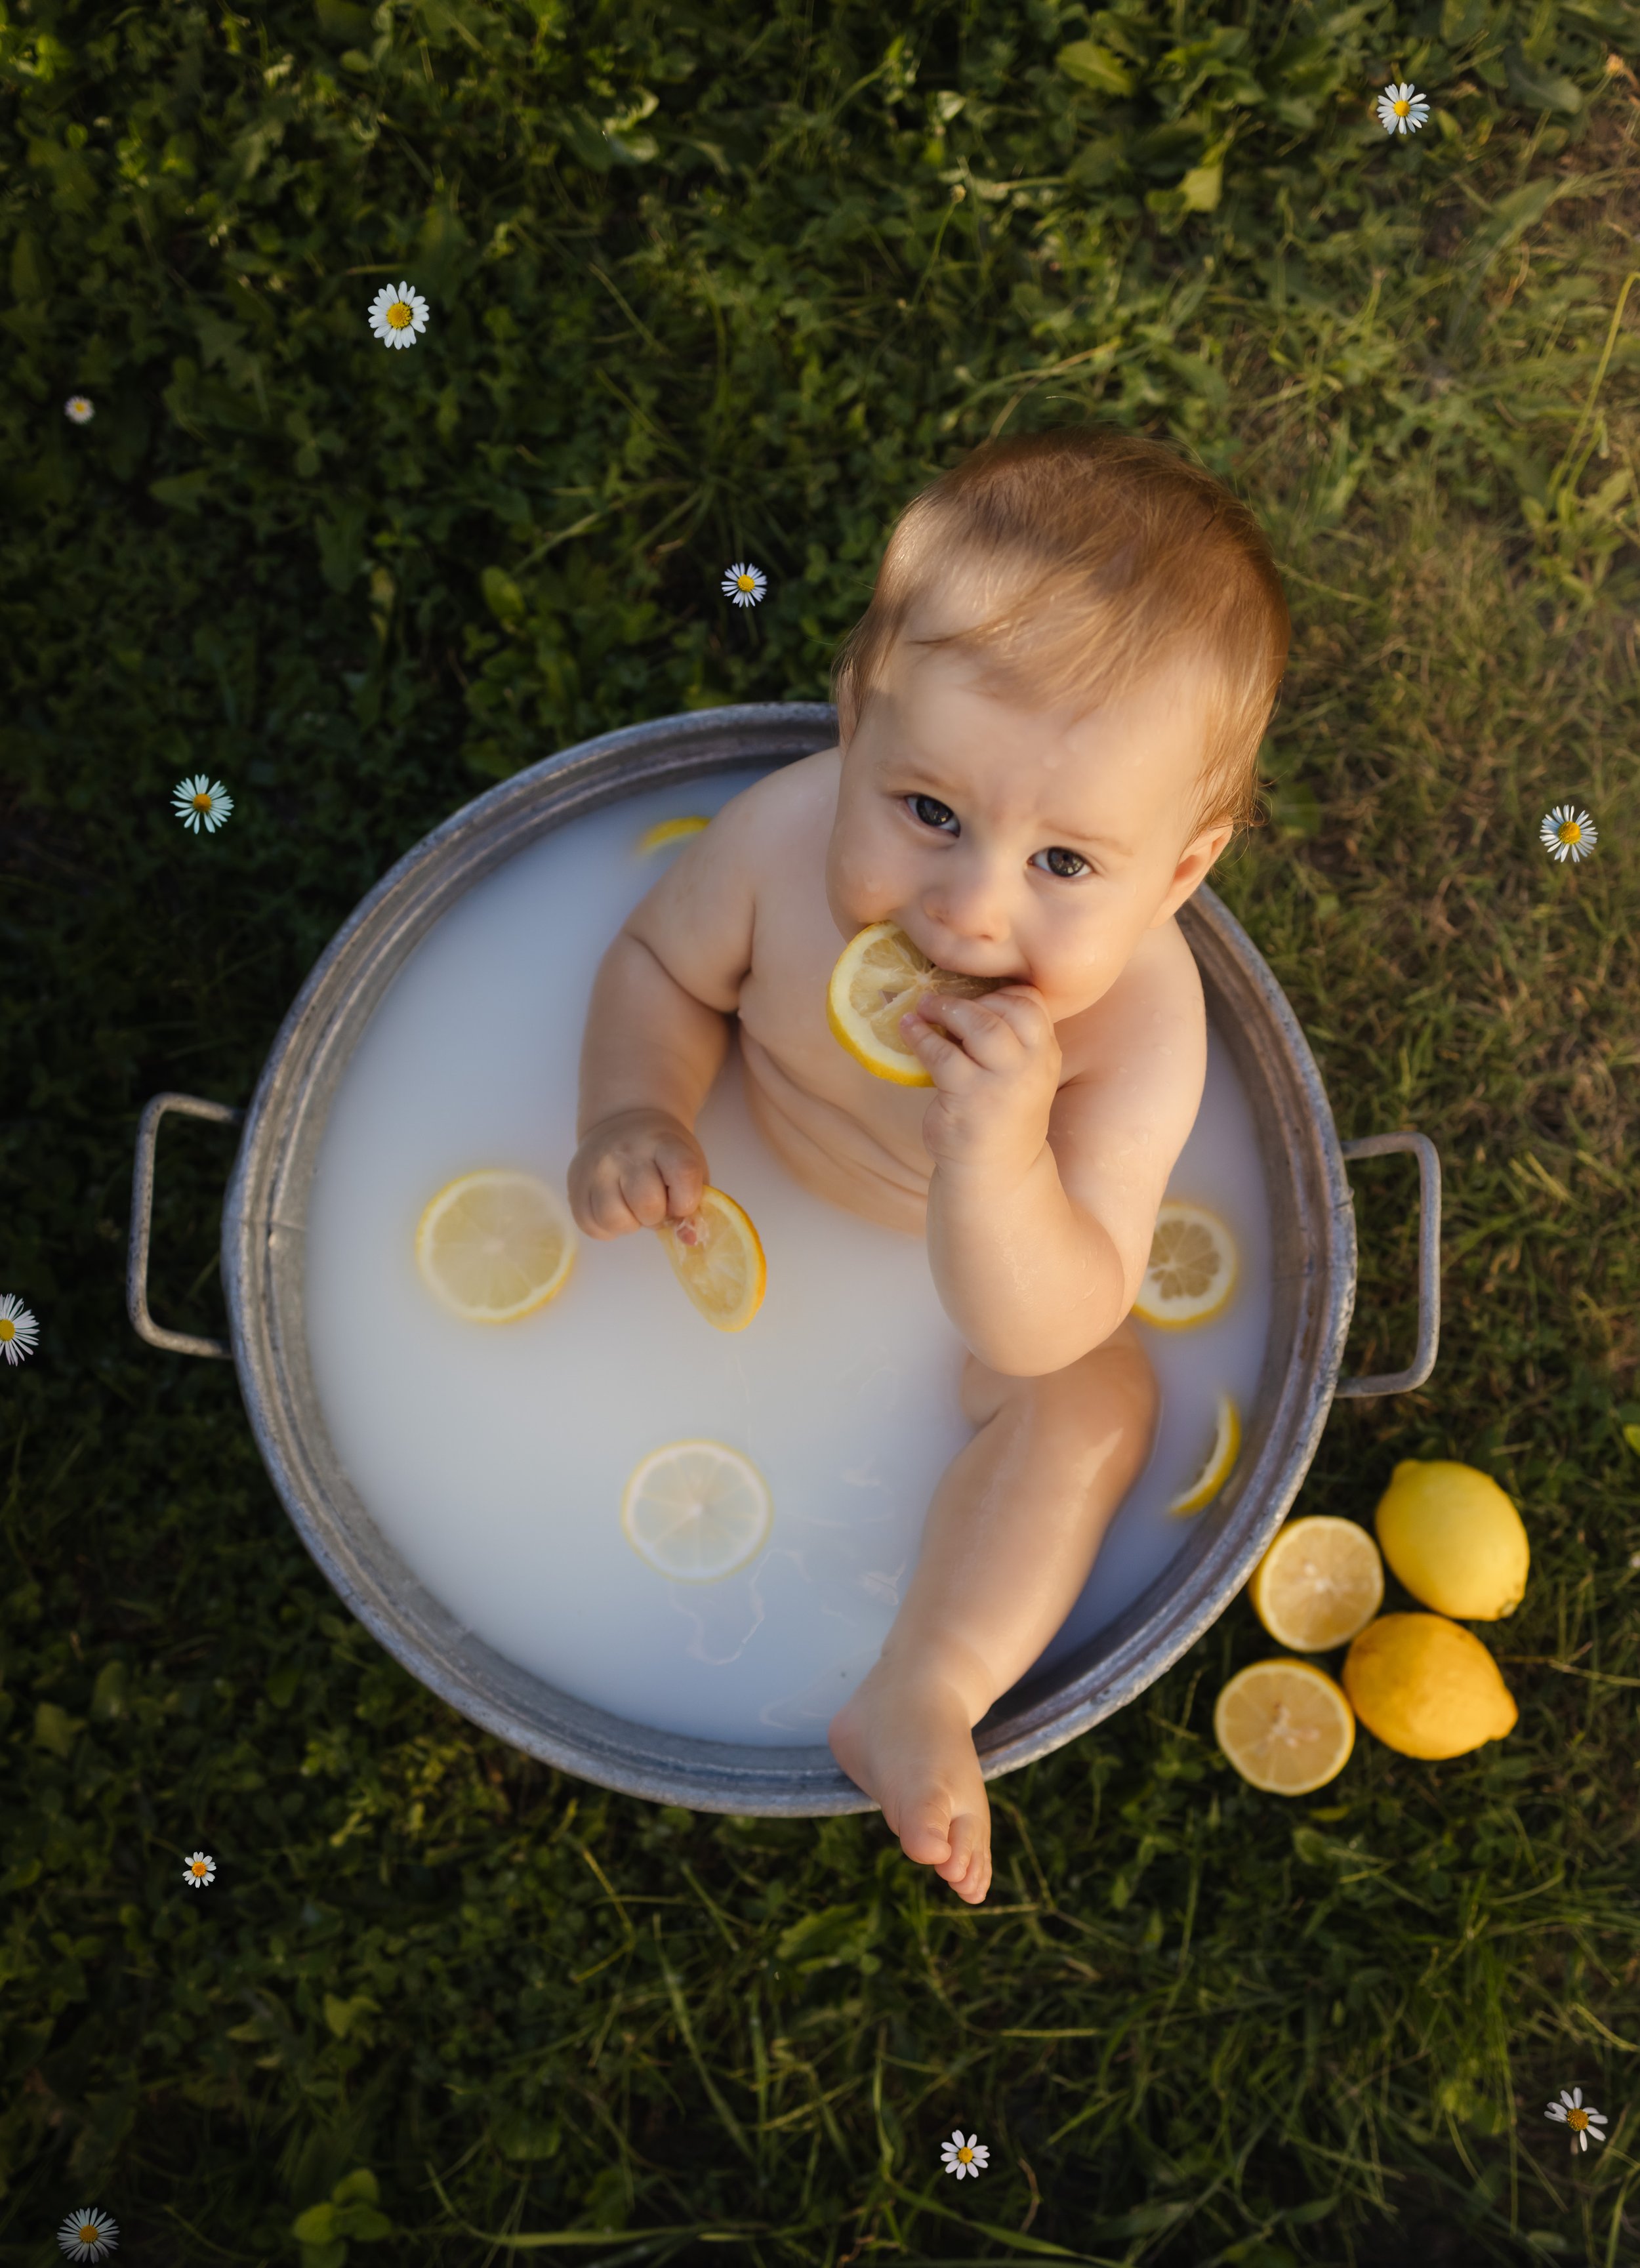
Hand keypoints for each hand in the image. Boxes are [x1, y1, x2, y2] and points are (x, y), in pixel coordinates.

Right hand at [567, 1107, 707, 1238]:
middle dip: (656, 1215)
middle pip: (647, 1203)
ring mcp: (596, 1169)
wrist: (622, 1122)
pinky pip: (591, 1226)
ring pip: (614, 1220)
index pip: (683, 1174)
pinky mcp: (575, 1186)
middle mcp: (626, 1153)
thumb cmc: (662, 1152)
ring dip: (630, 1224)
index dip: (687, 1200)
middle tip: (655, 1206)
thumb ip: (694, 1201)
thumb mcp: (687, 1164)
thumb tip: (687, 1238)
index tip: (682, 1202)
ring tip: (633, 1209)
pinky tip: (616, 1210)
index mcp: (663, 1143)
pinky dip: (607, 1228)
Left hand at [900, 986, 1061, 1181]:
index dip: (1000, 992)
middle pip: (1009, 1009)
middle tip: (938, 998)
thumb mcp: (1019, 1074)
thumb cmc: (1001, 1114)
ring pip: (981, 1026)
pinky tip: (908, 1029)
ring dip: (947, 1010)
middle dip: (970, 999)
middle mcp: (1031, 1066)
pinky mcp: (969, 1097)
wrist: (997, 1171)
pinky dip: (921, 1036)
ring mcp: (1001, 1082)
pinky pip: (942, 1054)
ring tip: (924, 1007)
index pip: (1032, 1004)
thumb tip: (963, 995)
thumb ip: (1008, 1040)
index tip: (974, 995)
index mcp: (1045, 1055)